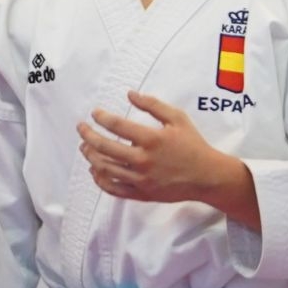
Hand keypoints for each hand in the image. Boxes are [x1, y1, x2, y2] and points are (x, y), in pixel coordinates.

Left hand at [78, 91, 245, 211]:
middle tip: (81, 128)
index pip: (117, 126)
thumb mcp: (177, 118)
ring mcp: (140, 179)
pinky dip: (100, 180)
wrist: (206, 176)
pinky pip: (113, 189)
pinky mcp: (141, 193)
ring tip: (85, 147)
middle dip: (88, 135)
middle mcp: (143, 160)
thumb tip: (130, 94)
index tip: (95, 113)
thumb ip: (152, 105)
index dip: (102, 117)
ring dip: (90, 156)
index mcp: (151, 139)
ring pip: (105, 169)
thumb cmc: (193, 145)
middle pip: (104, 148)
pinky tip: (95, 170)